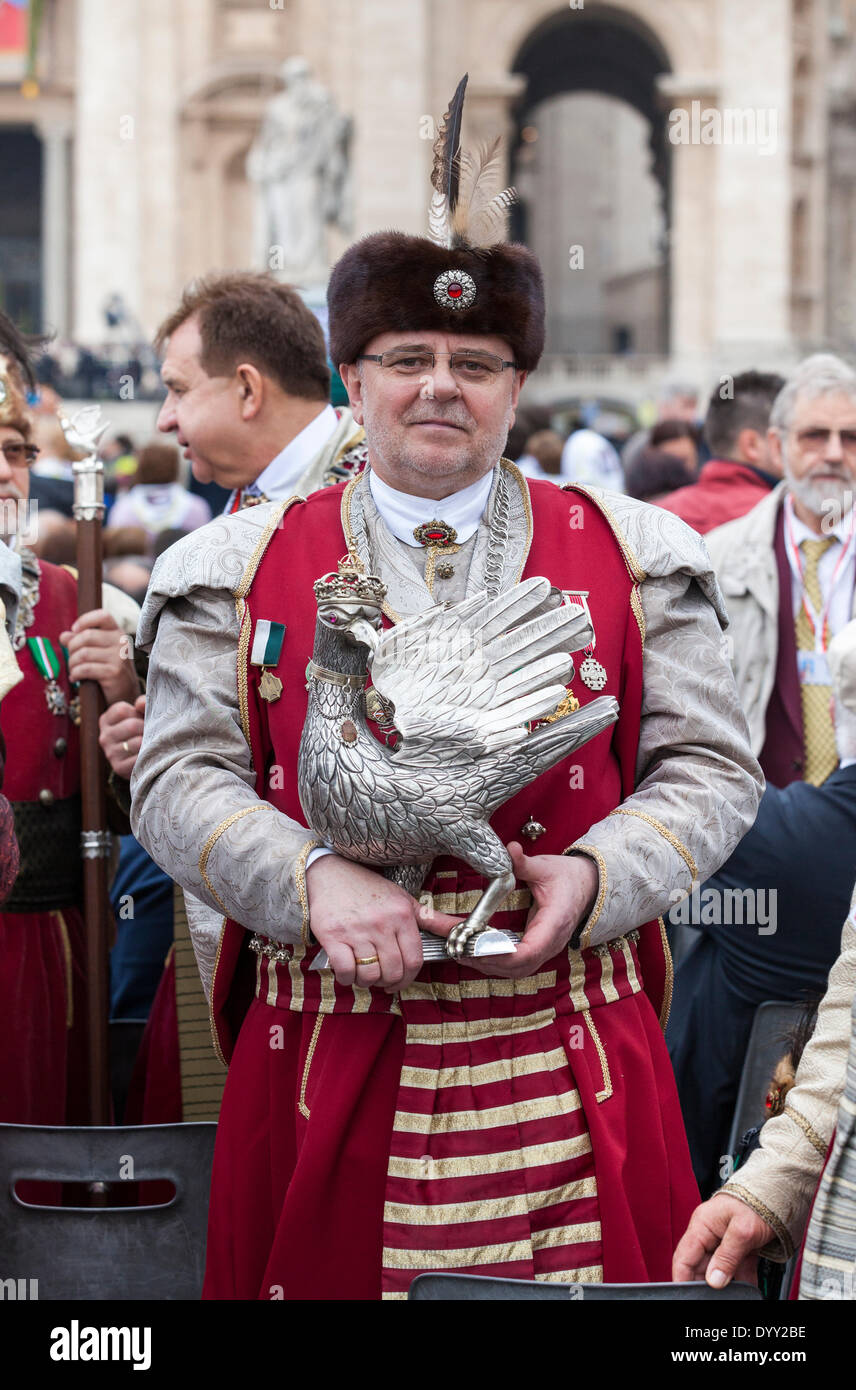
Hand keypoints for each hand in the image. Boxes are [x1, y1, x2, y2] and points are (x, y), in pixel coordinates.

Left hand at [60, 609, 140, 705]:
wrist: (126, 693)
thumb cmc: (109, 669)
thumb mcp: (97, 651)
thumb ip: (80, 641)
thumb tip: (64, 636)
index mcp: (118, 632)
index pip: (102, 615)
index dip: (85, 620)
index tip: (75, 630)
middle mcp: (121, 642)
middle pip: (86, 636)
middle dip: (72, 648)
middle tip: (71, 658)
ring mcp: (119, 657)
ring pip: (83, 654)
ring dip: (72, 663)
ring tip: (73, 670)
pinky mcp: (113, 672)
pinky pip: (85, 669)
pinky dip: (75, 674)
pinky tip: (75, 678)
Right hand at [99, 694, 145, 777]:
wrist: (144, 757)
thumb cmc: (143, 729)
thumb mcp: (142, 713)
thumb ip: (143, 703)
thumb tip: (141, 704)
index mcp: (106, 720)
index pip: (121, 710)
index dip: (137, 713)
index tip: (140, 718)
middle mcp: (104, 737)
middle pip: (131, 726)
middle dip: (146, 727)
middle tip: (149, 732)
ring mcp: (110, 753)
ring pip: (137, 742)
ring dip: (149, 742)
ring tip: (151, 742)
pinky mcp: (118, 767)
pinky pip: (139, 758)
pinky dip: (148, 755)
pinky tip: (148, 754)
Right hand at [306, 854, 459, 991]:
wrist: (329, 874)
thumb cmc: (369, 888)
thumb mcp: (404, 900)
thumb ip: (433, 919)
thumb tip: (461, 928)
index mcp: (402, 915)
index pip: (414, 959)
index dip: (409, 977)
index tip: (401, 979)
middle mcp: (381, 923)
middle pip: (394, 971)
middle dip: (389, 982)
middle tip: (383, 979)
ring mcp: (356, 930)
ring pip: (370, 974)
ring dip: (368, 981)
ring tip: (365, 973)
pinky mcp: (333, 936)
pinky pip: (345, 971)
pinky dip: (347, 978)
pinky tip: (348, 971)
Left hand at [432, 841, 597, 979]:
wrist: (587, 887)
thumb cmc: (567, 878)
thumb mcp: (546, 867)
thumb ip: (525, 863)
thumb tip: (511, 848)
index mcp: (554, 924)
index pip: (529, 951)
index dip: (502, 954)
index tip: (477, 947)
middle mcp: (550, 944)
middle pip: (516, 966)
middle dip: (485, 960)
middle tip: (456, 947)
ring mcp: (544, 950)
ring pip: (514, 970)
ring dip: (486, 963)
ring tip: (458, 950)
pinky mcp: (537, 950)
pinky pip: (515, 965)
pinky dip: (493, 961)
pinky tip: (473, 952)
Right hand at [672, 1193, 774, 1286]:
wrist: (778, 1192)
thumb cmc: (758, 1202)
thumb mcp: (742, 1231)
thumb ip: (727, 1257)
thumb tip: (714, 1280)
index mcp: (702, 1225)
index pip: (683, 1257)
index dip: (682, 1278)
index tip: (687, 1296)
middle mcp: (709, 1234)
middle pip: (700, 1266)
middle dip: (707, 1283)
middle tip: (716, 1296)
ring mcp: (723, 1241)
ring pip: (718, 1270)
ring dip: (726, 1283)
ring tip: (733, 1292)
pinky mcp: (738, 1247)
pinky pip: (735, 1269)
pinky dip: (741, 1279)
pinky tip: (747, 1287)